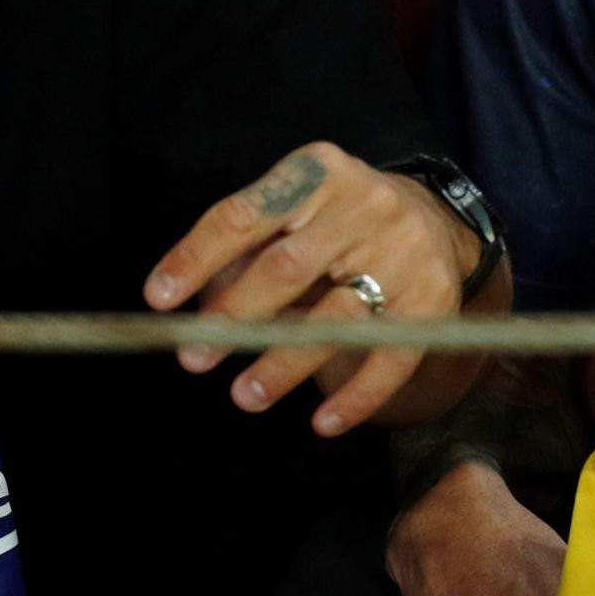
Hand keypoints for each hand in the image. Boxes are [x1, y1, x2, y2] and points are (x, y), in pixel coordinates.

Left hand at [144, 142, 474, 434]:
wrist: (436, 220)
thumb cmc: (338, 220)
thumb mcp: (297, 208)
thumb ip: (248, 247)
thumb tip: (188, 308)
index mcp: (318, 172)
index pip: (245, 216)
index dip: (197, 258)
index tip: (158, 300)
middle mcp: (366, 205)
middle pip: (289, 266)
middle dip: (236, 316)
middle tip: (194, 355)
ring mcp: (405, 252)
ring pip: (338, 316)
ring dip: (285, 362)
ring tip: (244, 395)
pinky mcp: (434, 299)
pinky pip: (392, 357)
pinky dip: (357, 396)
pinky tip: (323, 423)